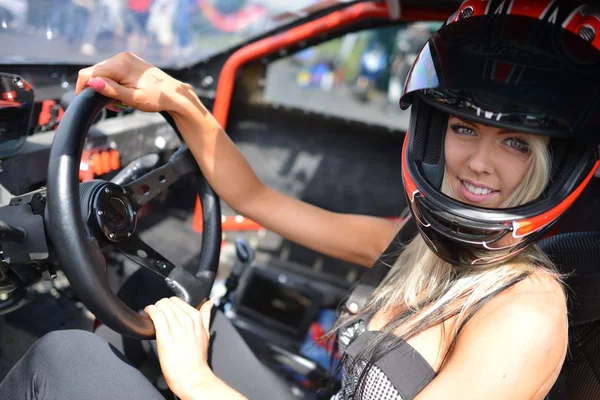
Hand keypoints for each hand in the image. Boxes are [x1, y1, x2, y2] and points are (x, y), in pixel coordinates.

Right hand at [76, 52, 190, 113]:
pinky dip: (112, 82)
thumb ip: (111, 90)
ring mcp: (125, 57)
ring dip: (105, 87)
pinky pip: (112, 70)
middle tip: (110, 106)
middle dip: (97, 89)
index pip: (90, 73)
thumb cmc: (156, 98)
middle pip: (95, 72)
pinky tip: (122, 93)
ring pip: (103, 72)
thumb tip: (92, 83)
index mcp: (121, 65)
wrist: (174, 94)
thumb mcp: (133, 98)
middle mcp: (121, 57)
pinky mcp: (128, 61)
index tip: (84, 100)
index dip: (83, 87)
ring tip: (119, 102)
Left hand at [145, 297, 213, 397]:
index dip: (169, 304)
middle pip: (168, 302)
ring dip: (154, 308)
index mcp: (197, 318)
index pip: (178, 300)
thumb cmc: (197, 358)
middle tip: (158, 313)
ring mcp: (176, 328)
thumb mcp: (205, 333)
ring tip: (152, 314)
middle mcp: (187, 321)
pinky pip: (156, 315)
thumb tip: (209, 302)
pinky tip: (148, 313)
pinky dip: (150, 311)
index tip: (166, 309)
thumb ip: (206, 315)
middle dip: (161, 305)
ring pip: (162, 306)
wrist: (192, 376)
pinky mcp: (165, 336)